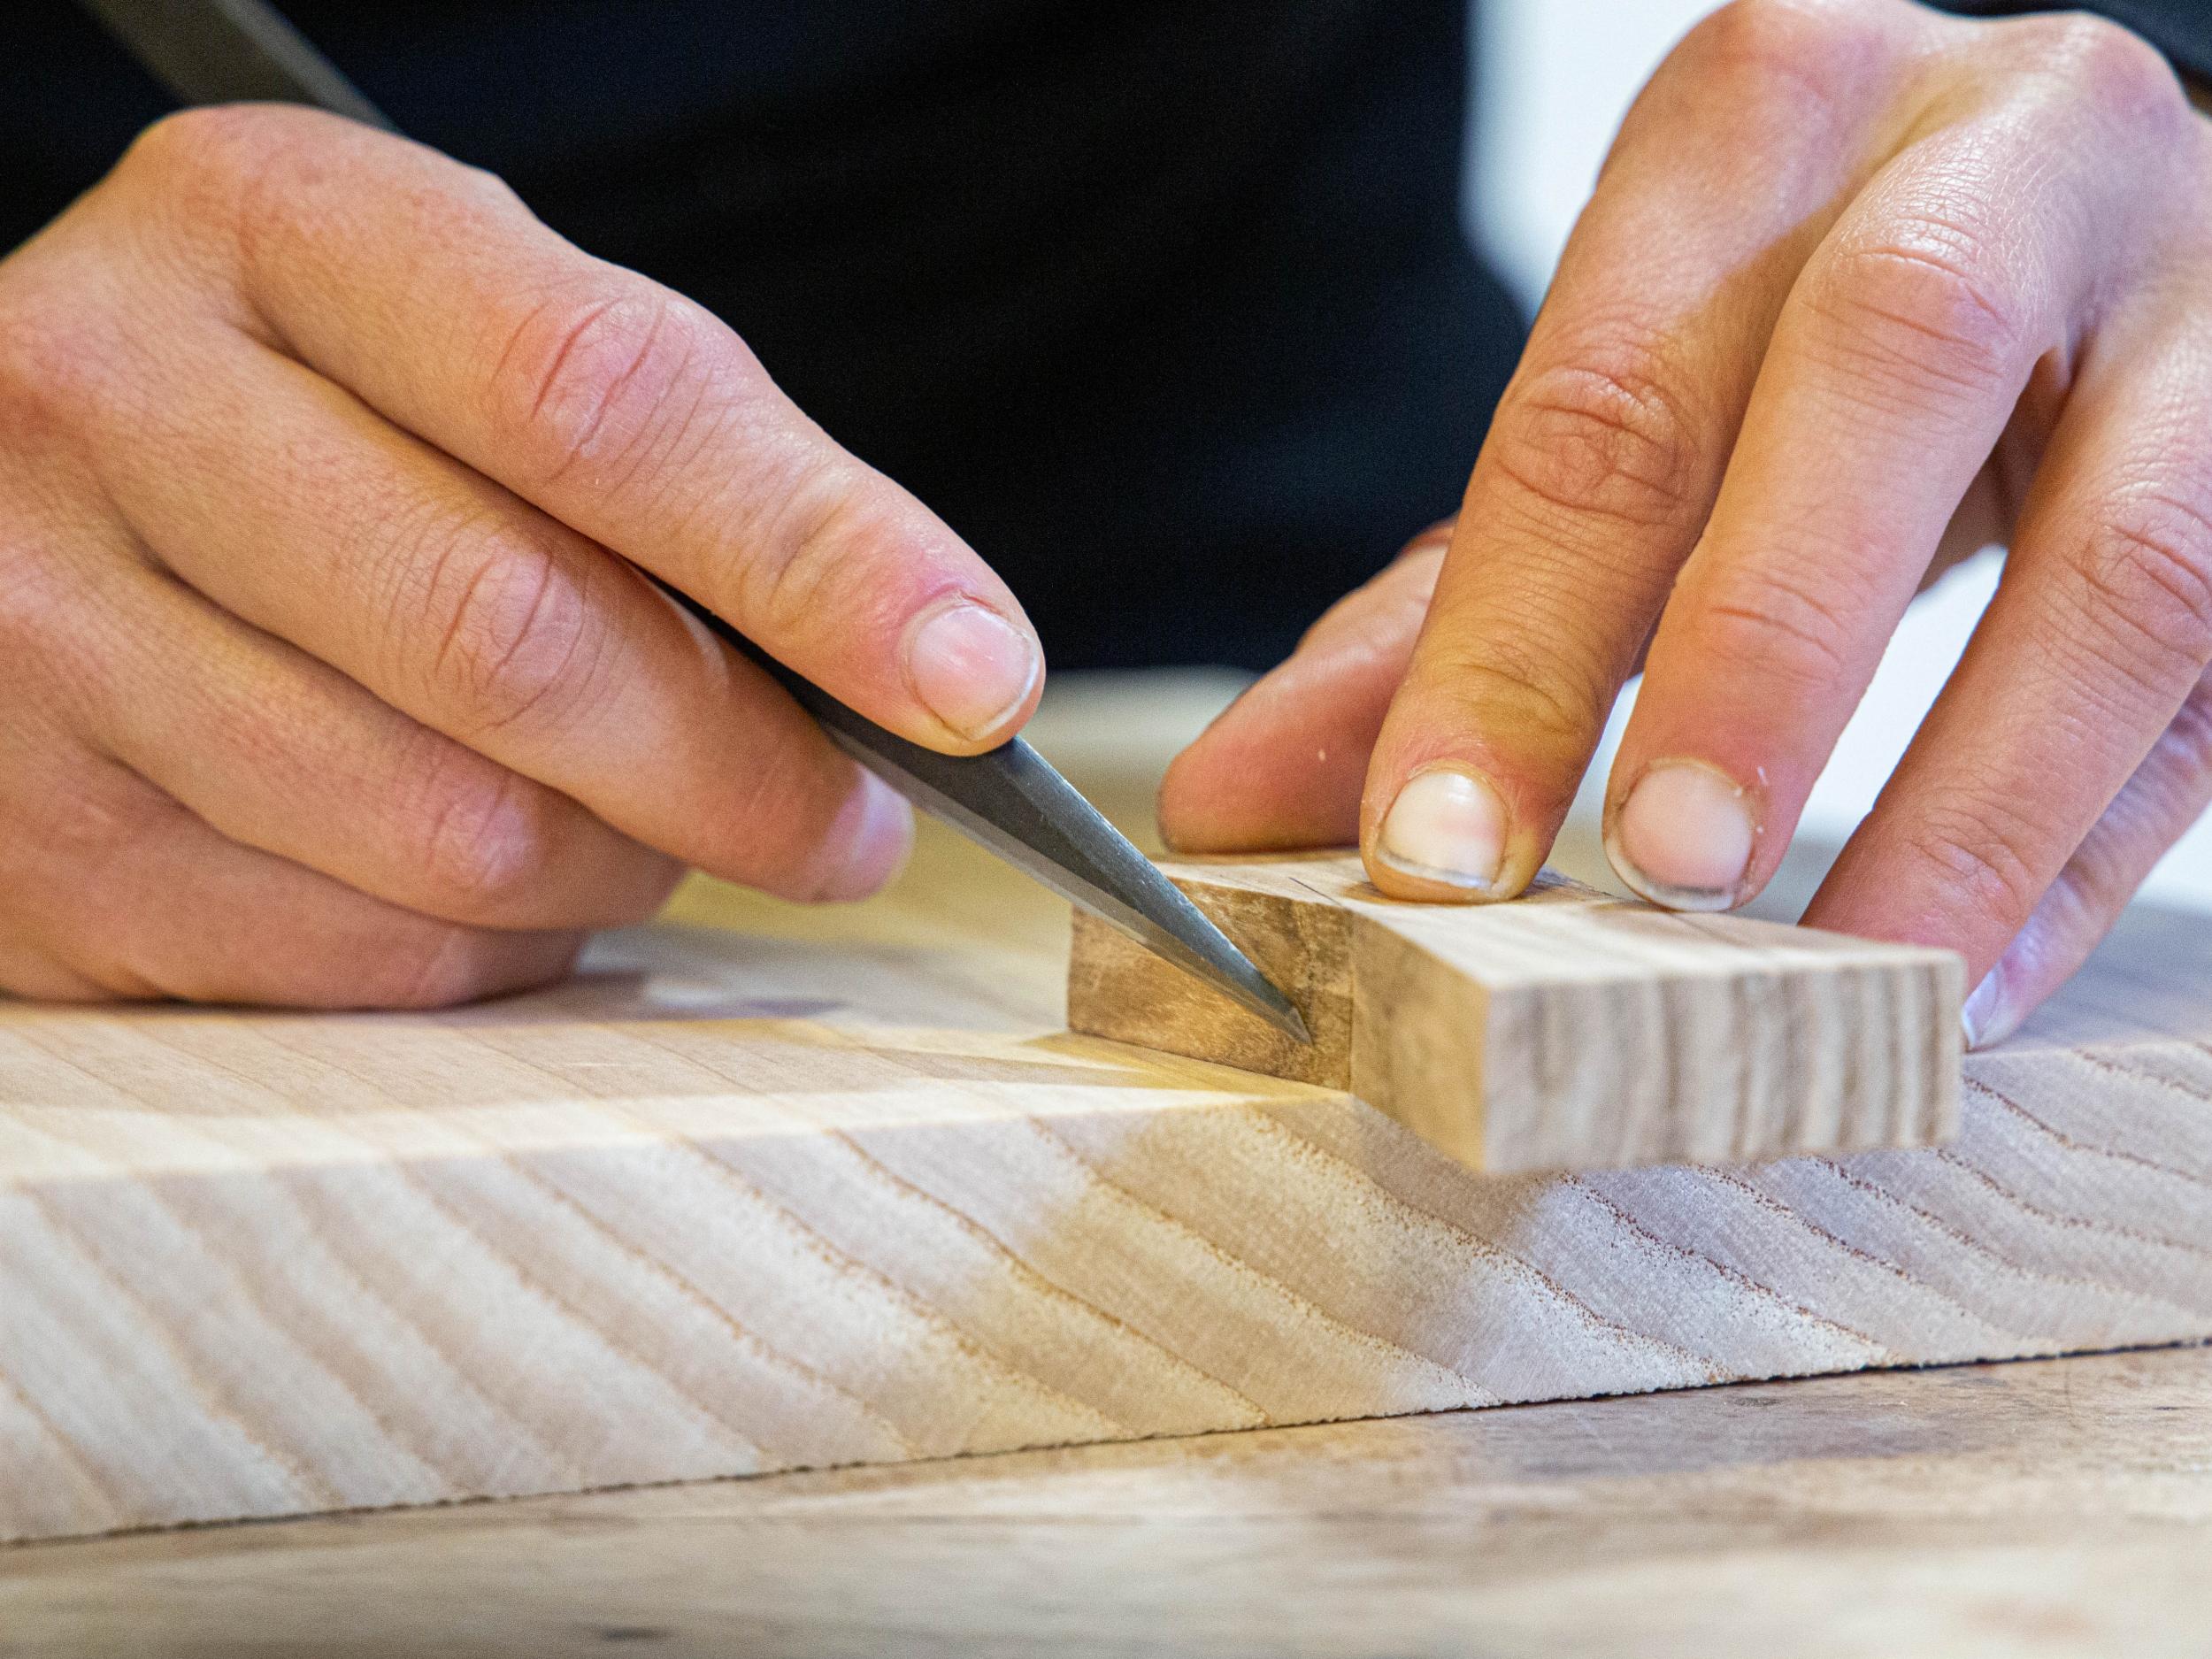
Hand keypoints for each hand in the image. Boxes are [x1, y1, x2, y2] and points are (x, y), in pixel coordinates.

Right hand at [0, 106, 1040, 1004]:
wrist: (3, 497)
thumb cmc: (305, 412)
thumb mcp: (463, 338)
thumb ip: (678, 461)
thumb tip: (929, 664)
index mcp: (271, 227)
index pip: (594, 397)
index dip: (816, 555)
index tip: (970, 672)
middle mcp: (113, 405)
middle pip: (521, 642)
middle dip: (750, 772)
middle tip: (859, 820)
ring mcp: (41, 635)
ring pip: (453, 834)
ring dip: (630, 869)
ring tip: (663, 827)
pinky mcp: (37, 842)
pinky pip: (365, 958)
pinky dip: (501, 949)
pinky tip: (513, 880)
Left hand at [1165, 0, 2211, 1047]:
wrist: (2076, 214)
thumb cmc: (1798, 334)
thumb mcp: (1624, 410)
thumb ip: (1444, 608)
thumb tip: (1234, 808)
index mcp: (1767, 119)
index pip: (1612, 393)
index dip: (1513, 641)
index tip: (1438, 849)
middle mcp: (2003, 147)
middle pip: (1890, 372)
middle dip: (1766, 645)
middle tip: (1665, 870)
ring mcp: (2196, 287)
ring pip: (2125, 546)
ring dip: (1974, 792)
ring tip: (1848, 980)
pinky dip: (2092, 844)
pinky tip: (1976, 977)